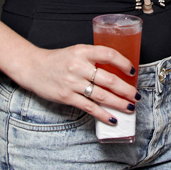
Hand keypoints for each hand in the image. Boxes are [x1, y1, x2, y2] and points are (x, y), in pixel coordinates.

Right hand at [20, 44, 137, 124]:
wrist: (33, 67)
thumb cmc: (58, 60)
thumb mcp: (77, 51)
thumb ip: (93, 58)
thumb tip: (115, 70)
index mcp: (83, 51)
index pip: (109, 54)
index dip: (123, 63)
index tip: (133, 71)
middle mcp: (79, 66)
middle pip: (109, 79)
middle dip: (126, 90)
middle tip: (136, 96)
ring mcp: (73, 83)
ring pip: (101, 95)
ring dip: (118, 103)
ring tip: (130, 107)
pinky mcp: (67, 96)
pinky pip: (89, 107)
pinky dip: (102, 114)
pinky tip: (112, 118)